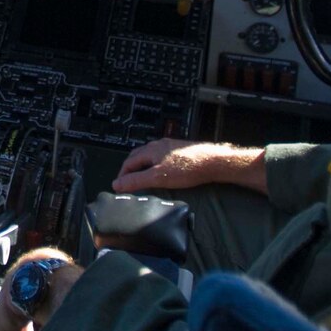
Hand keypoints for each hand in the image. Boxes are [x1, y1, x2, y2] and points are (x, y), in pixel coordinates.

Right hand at [113, 139, 263, 193]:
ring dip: (143, 166)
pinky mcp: (180, 152)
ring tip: (142, 178)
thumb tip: (117, 184)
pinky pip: (162, 157)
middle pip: (138, 156)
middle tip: (128, 182)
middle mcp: (159, 145)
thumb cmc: (187, 169)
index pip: (128, 161)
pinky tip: (162, 173)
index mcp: (150, 150)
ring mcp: (170, 147)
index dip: (122, 174)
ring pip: (150, 156)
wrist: (213, 163)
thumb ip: (136, 181)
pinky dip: (155, 165)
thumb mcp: (158, 178)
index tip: (120, 186)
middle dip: (130, 169)